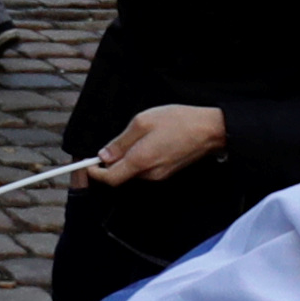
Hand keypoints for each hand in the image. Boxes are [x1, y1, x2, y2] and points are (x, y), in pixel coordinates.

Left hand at [89, 104, 224, 184]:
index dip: (96, 173)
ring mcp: (160, 175)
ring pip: (134, 171)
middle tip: (114, 143)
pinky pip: (146, 168)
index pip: (110, 179)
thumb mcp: (142, 122)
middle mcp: (150, 174)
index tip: (88, 163)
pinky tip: (151, 141)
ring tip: (139, 136)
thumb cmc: (178, 121)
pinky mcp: (168, 172)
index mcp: (140, 161)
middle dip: (112, 162)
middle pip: (121, 175)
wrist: (210, 129)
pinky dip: (140, 158)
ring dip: (128, 158)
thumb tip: (104, 156)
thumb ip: (120, 142)